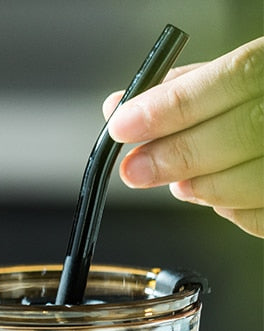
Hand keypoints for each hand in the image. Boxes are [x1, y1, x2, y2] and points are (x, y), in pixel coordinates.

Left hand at [103, 36, 263, 237]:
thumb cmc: (260, 99)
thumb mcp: (232, 78)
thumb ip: (181, 91)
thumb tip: (118, 108)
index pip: (233, 78)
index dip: (173, 106)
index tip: (124, 126)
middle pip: (243, 132)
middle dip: (178, 154)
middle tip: (136, 169)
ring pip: (253, 180)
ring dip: (203, 187)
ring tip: (180, 184)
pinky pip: (261, 215)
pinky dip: (231, 209)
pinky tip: (219, 194)